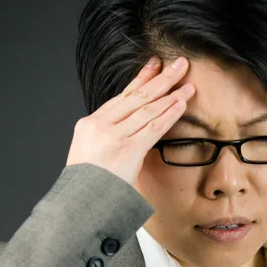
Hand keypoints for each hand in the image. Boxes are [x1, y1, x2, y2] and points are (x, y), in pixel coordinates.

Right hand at [66, 56, 193, 185]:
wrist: (78, 202)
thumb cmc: (89, 182)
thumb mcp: (91, 151)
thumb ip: (111, 133)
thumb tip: (135, 122)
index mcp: (91, 122)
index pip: (122, 95)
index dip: (142, 77)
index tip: (156, 63)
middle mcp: (101, 125)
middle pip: (138, 96)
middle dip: (162, 78)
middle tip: (180, 63)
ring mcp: (113, 136)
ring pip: (148, 110)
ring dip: (171, 95)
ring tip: (188, 85)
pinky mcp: (127, 149)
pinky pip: (153, 127)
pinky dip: (169, 114)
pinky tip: (181, 104)